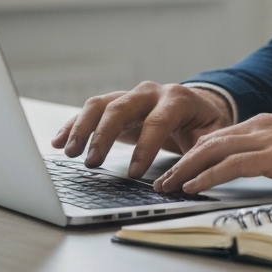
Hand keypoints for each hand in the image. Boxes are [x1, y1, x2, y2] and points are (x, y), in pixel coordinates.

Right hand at [50, 82, 233, 178]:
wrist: (198, 104)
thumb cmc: (204, 123)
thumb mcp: (213, 135)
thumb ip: (202, 152)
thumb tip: (187, 178)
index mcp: (176, 99)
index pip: (158, 121)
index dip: (145, 148)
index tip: (133, 174)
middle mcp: (150, 93)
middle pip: (121, 108)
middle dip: (104, 135)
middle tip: (92, 163)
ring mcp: (130, 96)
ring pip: (101, 105)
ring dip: (82, 128)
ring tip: (69, 153)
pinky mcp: (116, 104)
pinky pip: (90, 110)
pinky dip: (73, 124)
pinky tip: (58, 141)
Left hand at [153, 113, 271, 194]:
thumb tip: (262, 173)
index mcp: (269, 123)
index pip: (221, 136)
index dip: (195, 153)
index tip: (179, 168)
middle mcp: (263, 125)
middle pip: (210, 141)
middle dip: (182, 161)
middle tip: (163, 179)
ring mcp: (269, 138)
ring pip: (213, 150)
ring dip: (186, 169)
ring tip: (167, 185)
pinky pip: (231, 165)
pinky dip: (207, 175)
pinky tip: (192, 187)